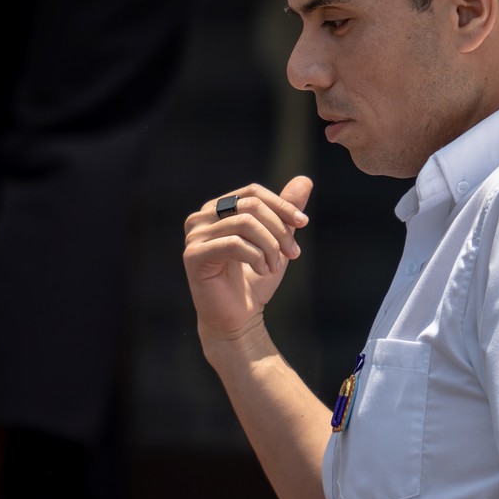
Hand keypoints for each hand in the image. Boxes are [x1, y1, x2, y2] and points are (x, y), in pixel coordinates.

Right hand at [182, 177, 312, 340]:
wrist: (238, 318)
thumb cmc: (254, 279)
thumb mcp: (276, 240)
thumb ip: (286, 212)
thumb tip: (305, 180)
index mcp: (217, 209)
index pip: (252, 192)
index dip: (281, 204)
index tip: (303, 223)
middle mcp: (201, 218)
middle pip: (250, 206)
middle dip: (279, 229)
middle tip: (293, 252)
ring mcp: (194, 236)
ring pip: (244, 223)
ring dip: (270, 246)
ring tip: (276, 266)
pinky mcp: (193, 255)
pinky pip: (234, 243)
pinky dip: (256, 257)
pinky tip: (263, 270)